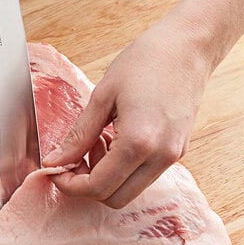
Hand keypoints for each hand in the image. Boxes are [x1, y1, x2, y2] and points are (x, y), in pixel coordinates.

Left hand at [42, 14, 213, 208]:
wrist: (187, 46)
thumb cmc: (146, 61)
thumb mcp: (103, 95)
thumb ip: (79, 134)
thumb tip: (55, 161)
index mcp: (139, 143)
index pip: (98, 187)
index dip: (70, 184)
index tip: (55, 169)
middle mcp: (161, 157)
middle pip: (115, 198)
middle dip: (87, 184)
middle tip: (74, 156)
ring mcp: (173, 156)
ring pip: (131, 189)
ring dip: (106, 175)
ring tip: (96, 140)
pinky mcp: (178, 151)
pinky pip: (145, 175)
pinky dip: (123, 167)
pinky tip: (114, 138)